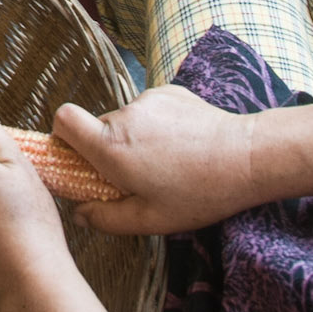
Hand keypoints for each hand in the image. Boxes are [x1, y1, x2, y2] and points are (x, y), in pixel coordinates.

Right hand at [54, 87, 257, 235]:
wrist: (248, 157)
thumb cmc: (200, 193)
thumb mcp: (151, 220)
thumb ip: (106, 218)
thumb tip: (79, 214)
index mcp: (112, 147)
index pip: (63, 120)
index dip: (64, 137)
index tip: (79, 157)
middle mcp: (124, 116)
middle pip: (98, 127)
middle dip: (109, 149)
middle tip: (138, 175)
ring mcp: (147, 99)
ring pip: (127, 121)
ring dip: (136, 139)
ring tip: (169, 162)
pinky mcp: (169, 91)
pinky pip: (149, 109)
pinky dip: (157, 126)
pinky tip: (183, 145)